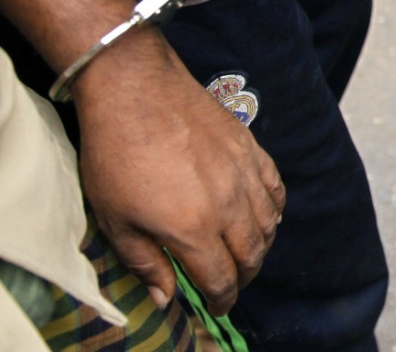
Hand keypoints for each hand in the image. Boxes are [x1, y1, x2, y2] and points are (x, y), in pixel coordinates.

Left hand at [73, 32, 283, 315]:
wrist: (136, 92)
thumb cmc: (117, 155)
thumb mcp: (116, 220)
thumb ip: (145, 263)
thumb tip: (166, 296)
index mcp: (194, 228)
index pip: (221, 278)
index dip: (222, 299)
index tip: (218, 306)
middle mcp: (229, 206)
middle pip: (252, 255)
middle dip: (244, 277)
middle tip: (231, 285)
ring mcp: (246, 176)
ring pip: (269, 225)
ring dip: (261, 248)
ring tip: (245, 255)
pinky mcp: (252, 151)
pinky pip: (276, 190)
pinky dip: (274, 211)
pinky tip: (262, 215)